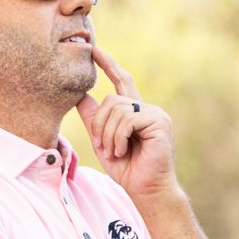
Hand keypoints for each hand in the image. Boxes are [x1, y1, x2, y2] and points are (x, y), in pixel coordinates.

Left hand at [74, 48, 180, 201]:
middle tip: (102, 145)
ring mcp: (155, 114)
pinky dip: (118, 137)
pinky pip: (127, 120)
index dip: (108, 64)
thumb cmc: (125, 167)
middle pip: (111, 100)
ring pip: (117, 109)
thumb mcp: (102, 139)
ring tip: (115, 151)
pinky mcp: (160, 122)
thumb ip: (93, 118)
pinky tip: (122, 150)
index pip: (121, 80)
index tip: (94, 49)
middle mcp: (146, 108)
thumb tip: (79, 96)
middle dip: (99, 124)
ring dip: (108, 135)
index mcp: (134, 111)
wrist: (144, 189)